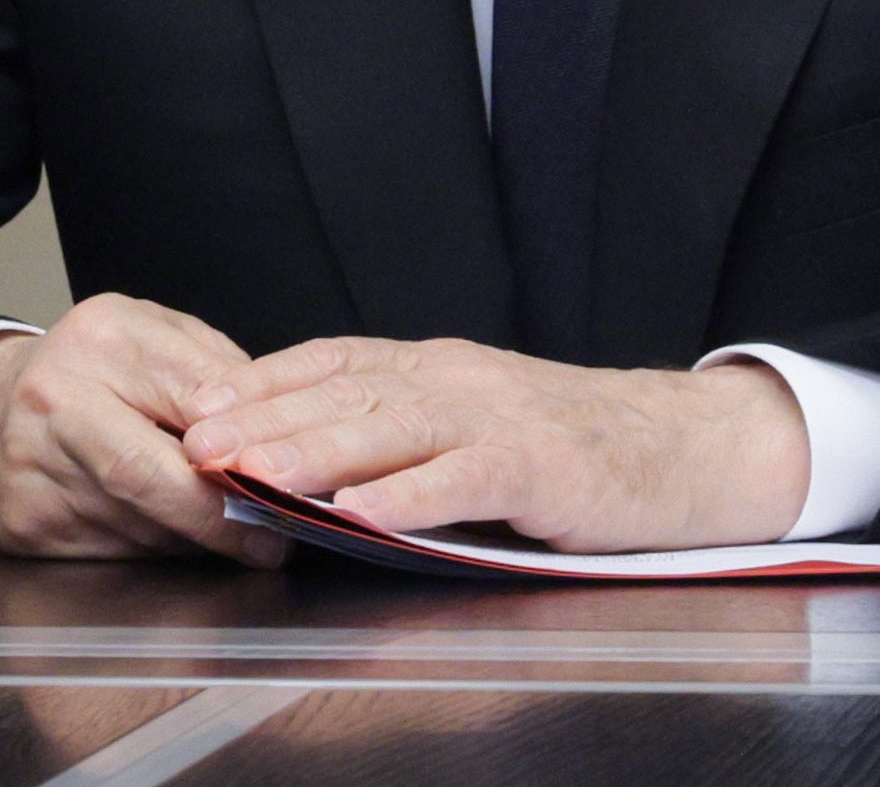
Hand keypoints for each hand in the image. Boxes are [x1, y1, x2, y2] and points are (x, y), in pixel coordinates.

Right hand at [0, 294, 288, 564]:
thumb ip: (215, 372)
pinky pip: (115, 548)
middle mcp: (60, 399)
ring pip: (140, 521)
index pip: (195, 396)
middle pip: (153, 472)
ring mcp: (35, 465)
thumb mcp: (150, 340)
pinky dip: (158, 549)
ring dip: (197, 537)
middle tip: (271, 537)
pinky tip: (176, 540)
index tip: (294, 478)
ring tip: (239, 537)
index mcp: (103, 340)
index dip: (249, 444)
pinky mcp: (28, 522)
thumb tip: (282, 428)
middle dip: (220, 514)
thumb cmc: (84, 374)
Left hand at [176, 337, 809, 552]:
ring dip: (315, 453)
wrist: (681, 449)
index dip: (261, 384)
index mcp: (436, 366)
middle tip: (197, 446)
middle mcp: (457, 378)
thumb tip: (303, 456)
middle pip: (346, 394)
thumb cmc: (569, 445)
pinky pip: (464, 478)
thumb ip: (402, 431)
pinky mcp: (540, 464)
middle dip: (265, 420)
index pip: (332, 362)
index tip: (198, 411)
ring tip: (254, 477)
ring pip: (392, 427)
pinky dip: (410, 497)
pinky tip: (362, 516)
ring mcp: (499, 417)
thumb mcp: (473, 421)